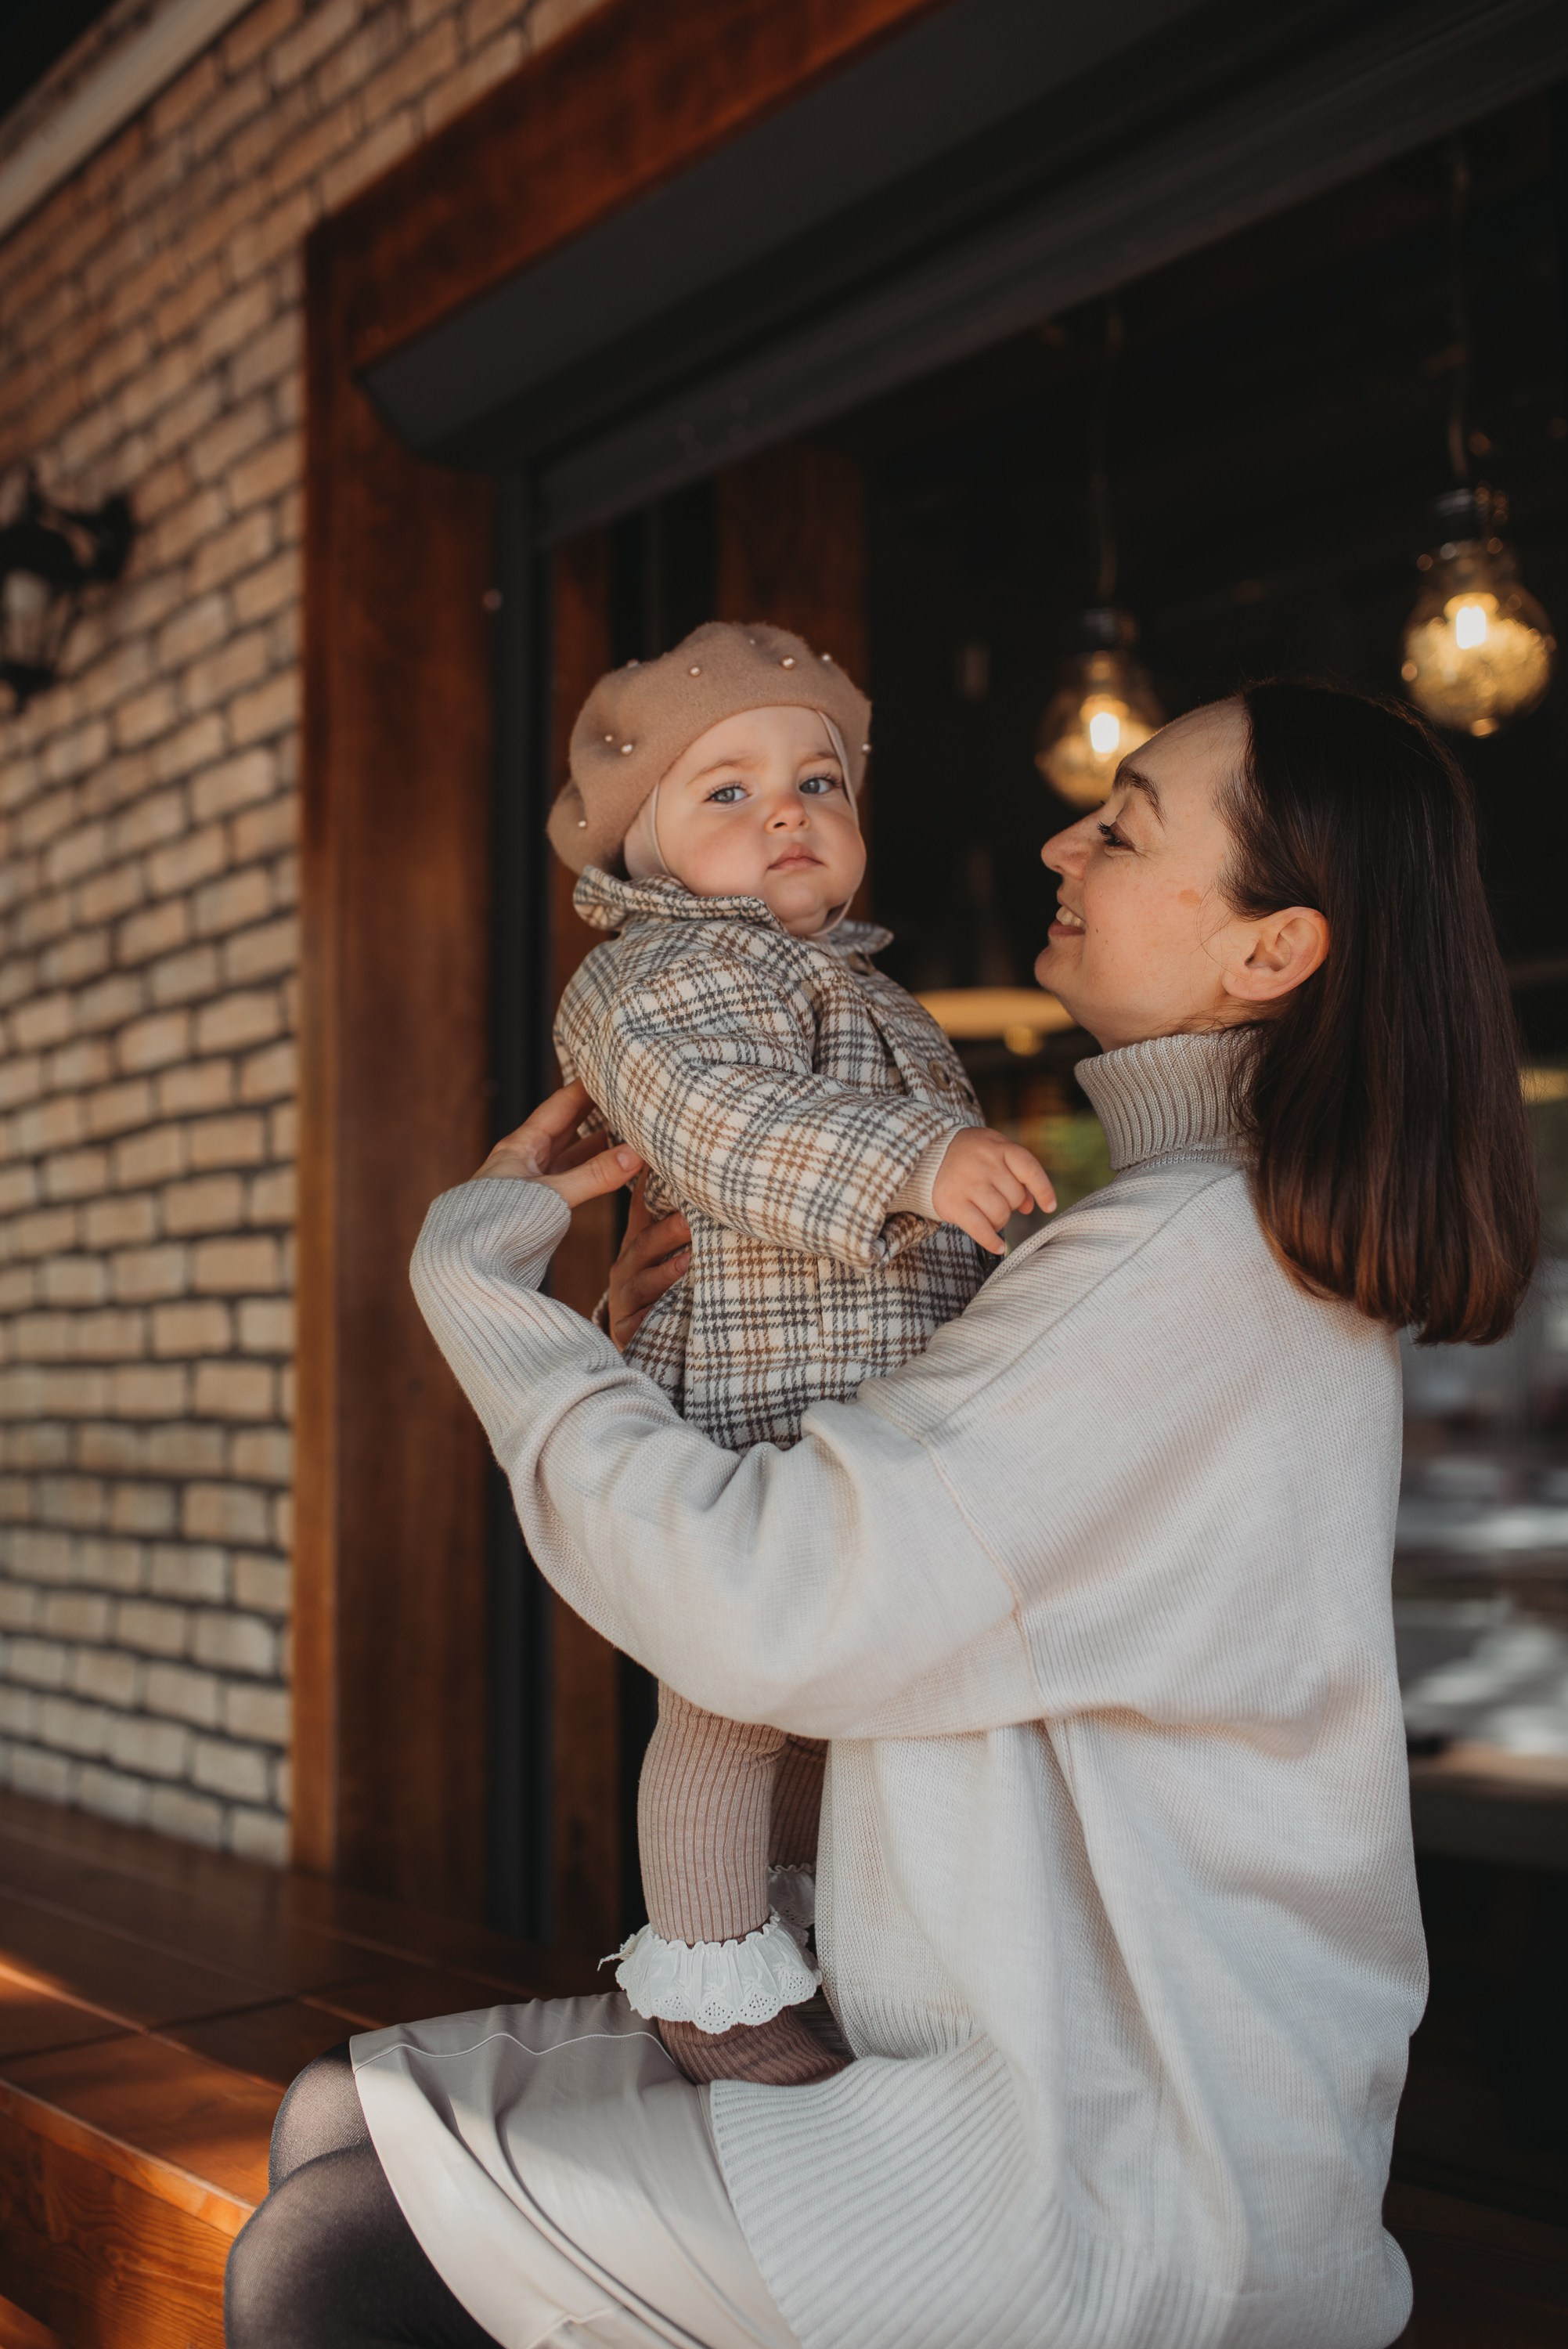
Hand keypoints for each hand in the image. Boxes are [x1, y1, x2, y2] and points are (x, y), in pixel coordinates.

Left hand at [475, 1079, 643, 1208]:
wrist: (468, 1264)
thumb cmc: (498, 1223)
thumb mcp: (552, 1195)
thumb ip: (594, 1176)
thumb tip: (635, 1156)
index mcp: (522, 1145)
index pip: (560, 1105)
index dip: (585, 1087)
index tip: (610, 1069)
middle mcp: (526, 1159)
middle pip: (566, 1127)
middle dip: (593, 1111)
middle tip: (622, 1094)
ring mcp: (532, 1183)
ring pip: (570, 1155)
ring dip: (596, 1143)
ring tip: (625, 1128)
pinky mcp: (539, 1205)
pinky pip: (572, 1178)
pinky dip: (592, 1171)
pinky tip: (610, 1168)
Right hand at [606, 1174, 691, 1349]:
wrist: (640, 1343)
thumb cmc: (663, 1287)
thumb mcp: (666, 1253)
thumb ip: (679, 1220)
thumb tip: (703, 1181)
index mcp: (637, 1243)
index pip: (641, 1210)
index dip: (649, 1189)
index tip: (660, 1166)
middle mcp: (626, 1267)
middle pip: (643, 1245)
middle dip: (667, 1231)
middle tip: (691, 1217)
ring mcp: (624, 1299)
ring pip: (642, 1283)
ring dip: (666, 1272)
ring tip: (690, 1261)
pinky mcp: (626, 1329)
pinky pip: (638, 1323)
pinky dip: (653, 1316)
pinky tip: (674, 1310)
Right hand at [931, 1126, 1055, 1254]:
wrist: (925, 1155)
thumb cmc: (968, 1156)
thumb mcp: (993, 1152)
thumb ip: (1016, 1173)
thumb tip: (1032, 1206)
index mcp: (998, 1147)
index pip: (1030, 1169)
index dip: (1043, 1190)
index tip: (1049, 1207)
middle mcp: (984, 1164)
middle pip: (1015, 1197)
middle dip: (1011, 1205)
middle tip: (996, 1200)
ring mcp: (968, 1184)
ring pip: (1001, 1214)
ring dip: (999, 1221)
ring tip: (988, 1215)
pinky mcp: (953, 1203)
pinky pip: (981, 1229)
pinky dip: (992, 1241)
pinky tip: (997, 1246)